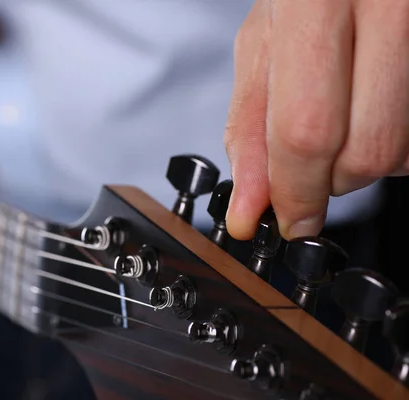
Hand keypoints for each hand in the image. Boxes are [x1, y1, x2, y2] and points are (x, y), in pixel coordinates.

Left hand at [224, 0, 408, 240]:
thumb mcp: (263, 48)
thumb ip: (251, 126)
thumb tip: (249, 206)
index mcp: (317, 4)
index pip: (307, 130)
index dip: (296, 190)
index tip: (289, 218)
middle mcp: (389, 8)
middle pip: (366, 152)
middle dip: (331, 180)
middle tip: (313, 162)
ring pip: (404, 152)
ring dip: (366, 160)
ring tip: (348, 115)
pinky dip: (399, 142)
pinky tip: (380, 111)